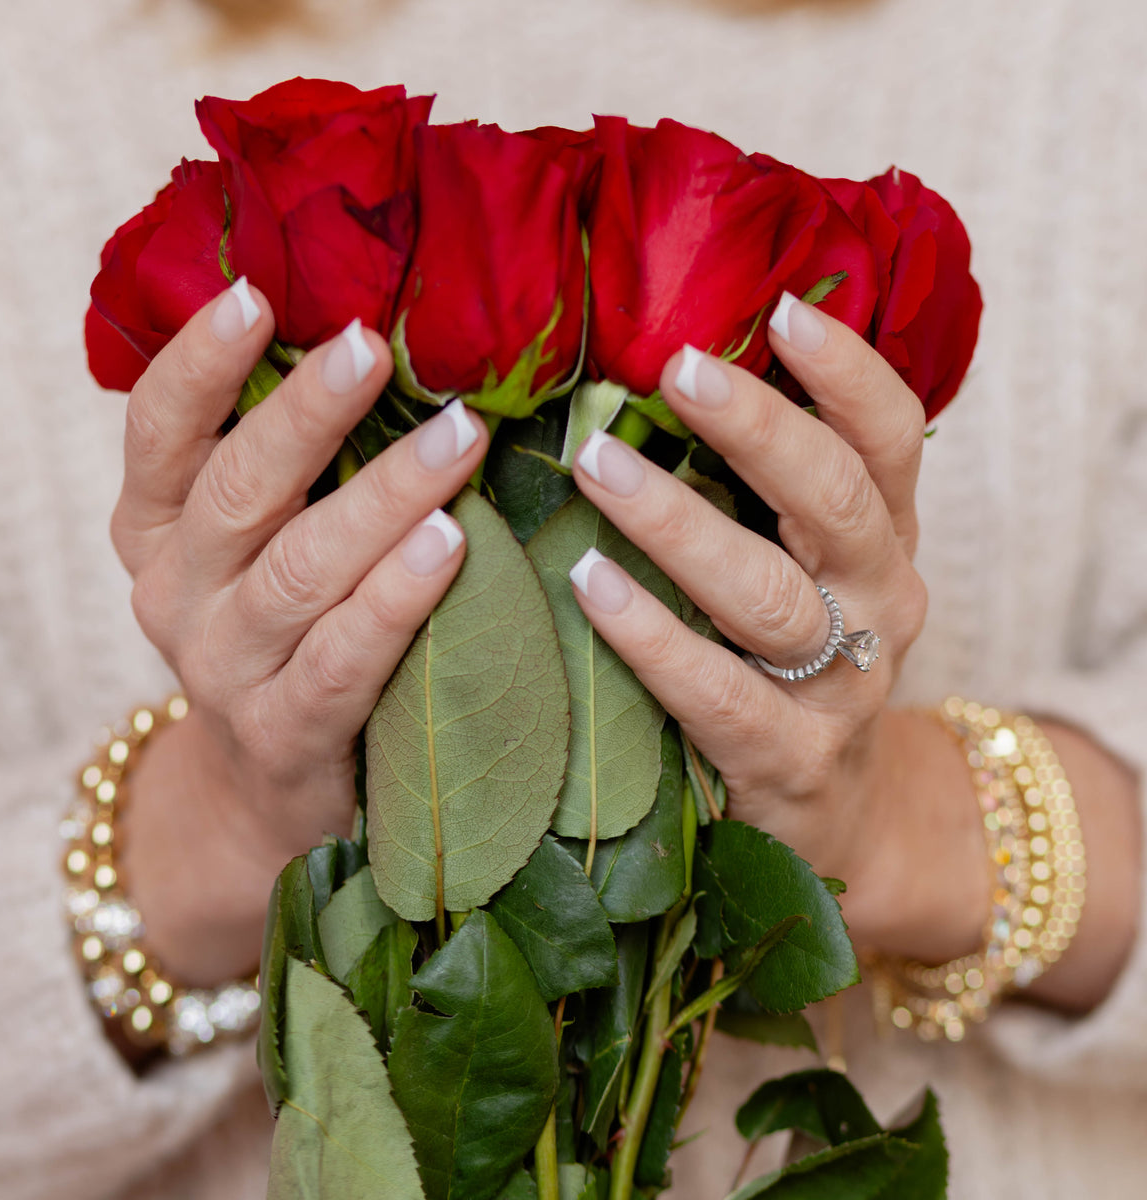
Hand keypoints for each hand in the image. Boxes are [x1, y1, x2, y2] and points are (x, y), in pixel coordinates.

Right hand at [110, 281, 487, 981]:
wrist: (266, 787)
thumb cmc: (284, 635)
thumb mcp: (257, 548)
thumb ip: (293, 471)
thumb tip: (390, 347)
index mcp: (156, 530)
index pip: (157, 432)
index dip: (200, 363)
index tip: (256, 295)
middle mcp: (175, 593)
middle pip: (235, 489)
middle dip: (306, 413)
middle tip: (376, 348)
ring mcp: (223, 669)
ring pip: (299, 570)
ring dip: (381, 496)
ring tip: (457, 439)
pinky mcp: (283, 733)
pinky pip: (342, 659)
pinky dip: (395, 599)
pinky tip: (448, 546)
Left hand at [569, 297, 988, 960]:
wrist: (837, 815)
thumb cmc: (790, 666)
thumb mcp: (802, 570)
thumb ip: (759, 493)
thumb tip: (652, 375)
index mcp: (883, 539)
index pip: (891, 437)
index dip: (846, 372)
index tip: (783, 308)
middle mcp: (880, 602)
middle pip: (838, 499)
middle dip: (758, 428)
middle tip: (676, 368)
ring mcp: (844, 689)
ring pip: (771, 595)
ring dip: (681, 524)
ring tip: (598, 466)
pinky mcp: (789, 759)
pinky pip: (718, 691)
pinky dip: (652, 635)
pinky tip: (589, 586)